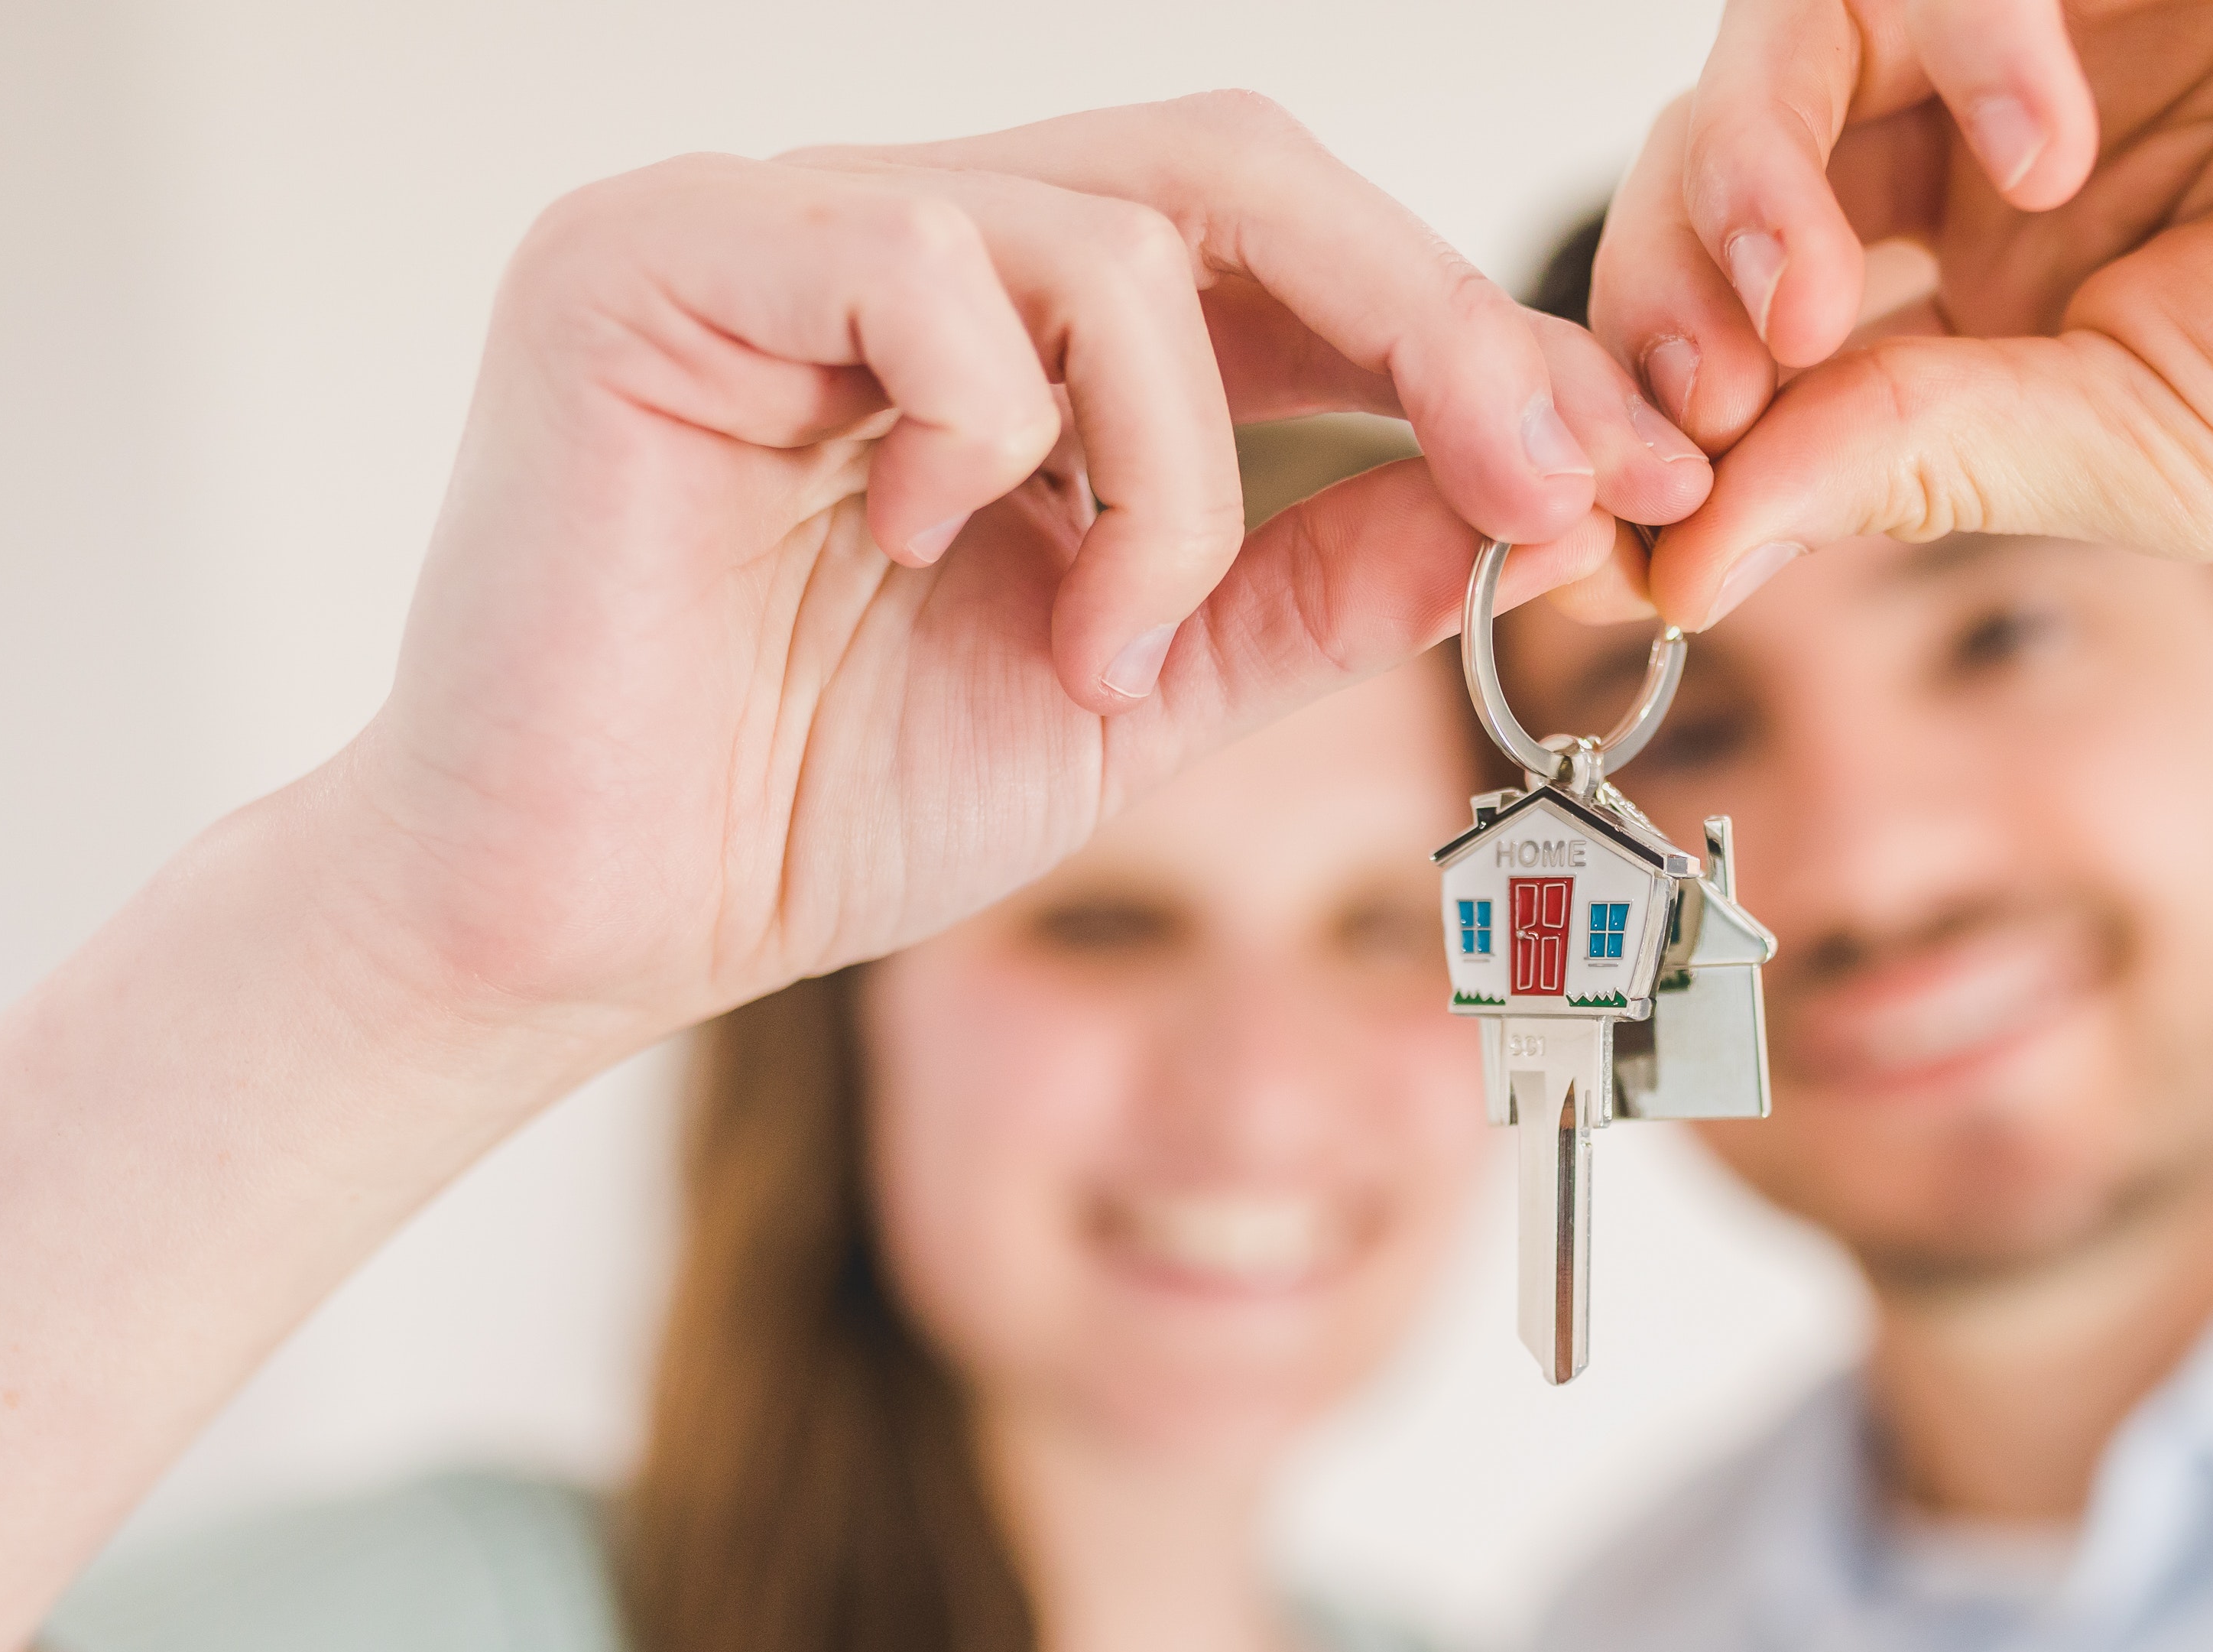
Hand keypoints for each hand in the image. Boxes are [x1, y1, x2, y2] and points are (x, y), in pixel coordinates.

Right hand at [347, 93, 1710, 1039]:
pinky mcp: (654, 257)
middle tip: (1549, 476)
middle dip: (1429, 326)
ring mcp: (771, 223)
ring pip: (1106, 235)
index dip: (1469, 345)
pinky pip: (920, 263)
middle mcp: (896, 234)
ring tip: (1102, 648)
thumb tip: (1520, 500)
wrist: (586, 921)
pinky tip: (922, 554)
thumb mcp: (1142, 692)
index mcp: (1008, 324)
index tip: (1626, 474)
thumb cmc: (820, 802)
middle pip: (1233, 168)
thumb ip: (1313, 583)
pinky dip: (994, 434)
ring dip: (1176, 476)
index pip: (1281, 254)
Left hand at [1589, 0, 2212, 625]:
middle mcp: (1985, 164)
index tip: (1599, 524)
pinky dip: (1944, 22)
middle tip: (1713, 389)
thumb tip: (1674, 571)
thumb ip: (1916, 467)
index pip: (1741, 344)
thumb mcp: (2159, 456)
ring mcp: (2040, 23)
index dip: (1642, 416)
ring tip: (1824, 290)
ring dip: (1757, 165)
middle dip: (1666, 291)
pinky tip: (2045, 131)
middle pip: (1718, 176)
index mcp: (1989, 320)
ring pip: (1785, 39)